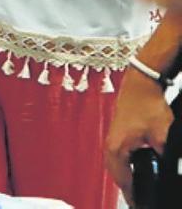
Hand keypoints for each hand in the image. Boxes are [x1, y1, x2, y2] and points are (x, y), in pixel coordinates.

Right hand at [105, 70, 172, 205]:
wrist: (141, 84)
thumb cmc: (146, 104)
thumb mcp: (162, 136)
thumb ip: (165, 157)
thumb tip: (170, 170)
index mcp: (116, 150)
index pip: (125, 182)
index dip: (135, 197)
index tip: (141, 205)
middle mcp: (110, 146)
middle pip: (118, 177)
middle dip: (129, 190)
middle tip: (140, 200)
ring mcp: (112, 140)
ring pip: (117, 168)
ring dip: (126, 179)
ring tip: (138, 189)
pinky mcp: (118, 135)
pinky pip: (118, 158)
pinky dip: (125, 167)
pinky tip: (135, 169)